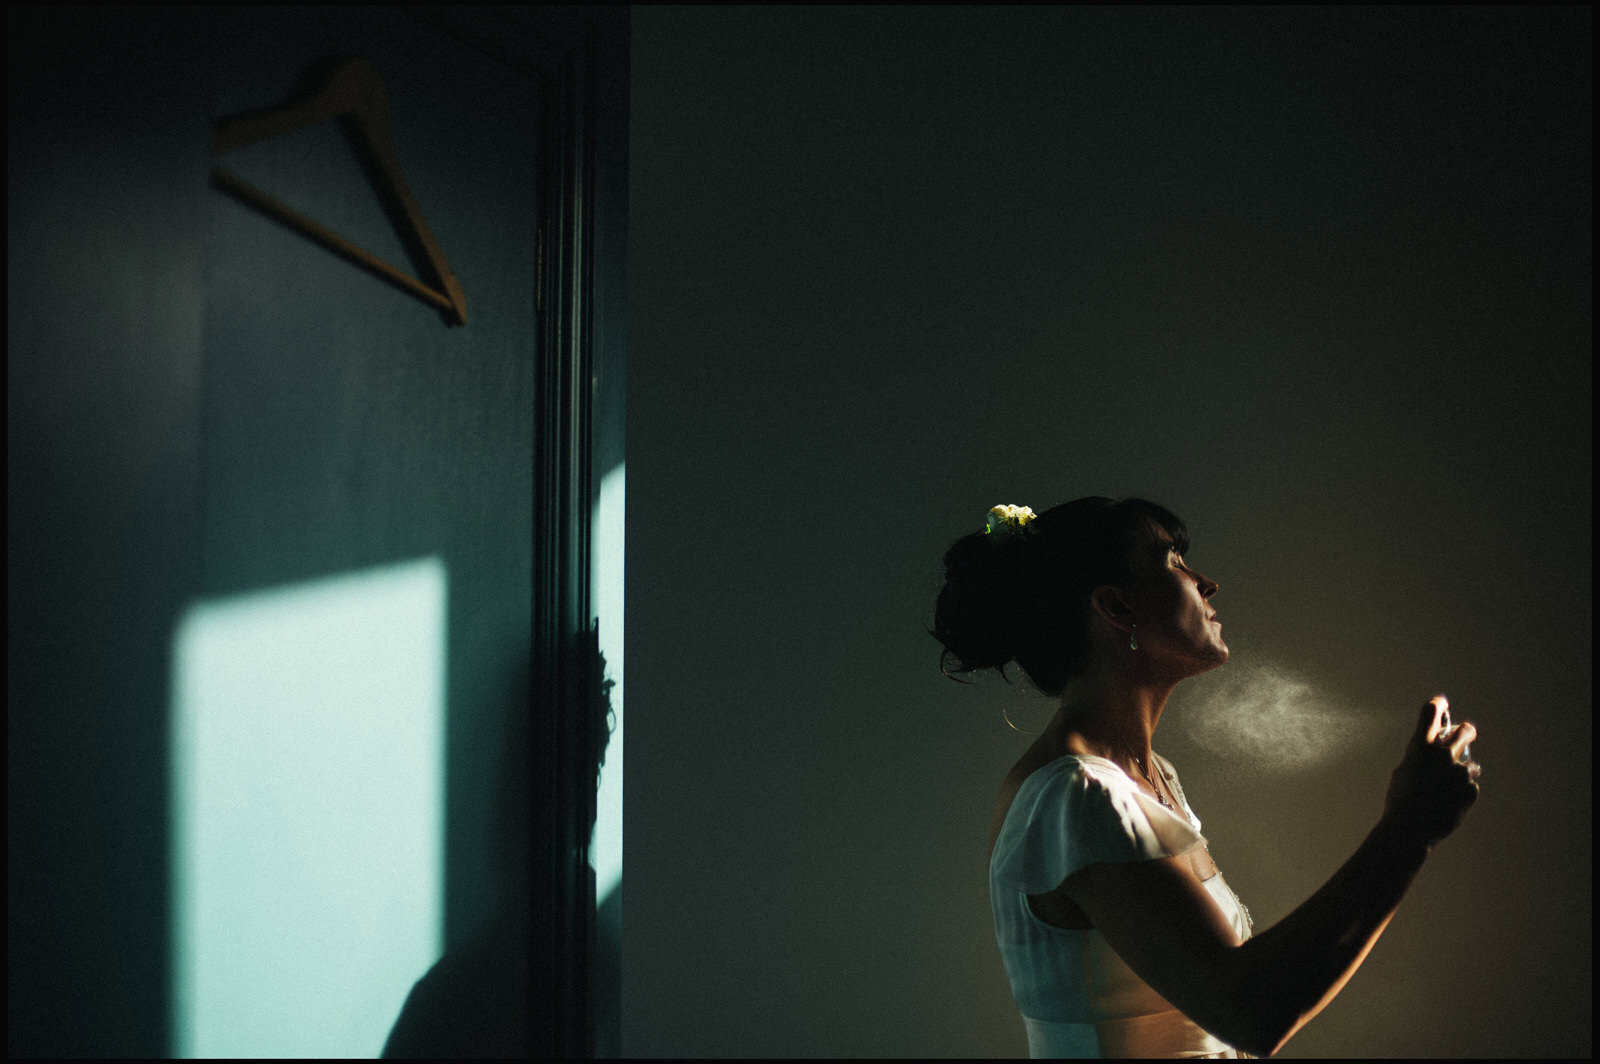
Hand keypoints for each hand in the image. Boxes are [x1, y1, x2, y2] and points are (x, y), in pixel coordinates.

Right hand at [1382, 695, 1481, 847]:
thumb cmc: (1401, 799)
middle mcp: (1443, 754)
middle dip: (1465, 732)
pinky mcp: (1471, 789)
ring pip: (1471, 762)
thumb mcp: (1404, 770)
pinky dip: (1463, 791)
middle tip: (1466, 734)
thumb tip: (1432, 747)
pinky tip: (1449, 802)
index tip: (1441, 702)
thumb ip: (1419, 755)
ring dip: (1463, 769)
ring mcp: (1459, 771)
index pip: (1431, 713)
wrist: (1412, 828)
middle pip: (1464, 731)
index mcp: (1421, 747)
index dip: (1437, 705)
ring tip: (1448, 786)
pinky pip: (1470, 785)